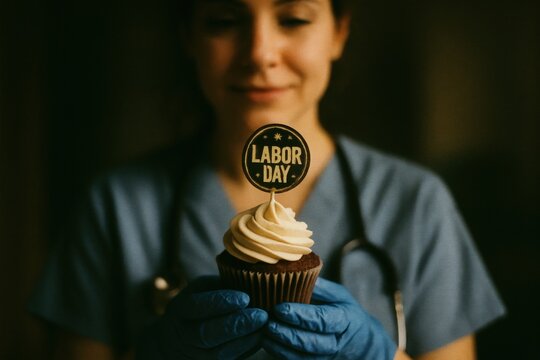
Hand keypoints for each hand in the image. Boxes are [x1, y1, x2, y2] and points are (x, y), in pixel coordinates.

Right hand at [136, 275, 267, 359]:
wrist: (177, 339)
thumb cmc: (198, 304)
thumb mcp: (202, 289)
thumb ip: (221, 285)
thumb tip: (252, 280)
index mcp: (182, 309)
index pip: (198, 306)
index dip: (221, 302)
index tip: (245, 297)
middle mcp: (185, 335)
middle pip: (207, 334)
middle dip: (237, 325)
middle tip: (261, 315)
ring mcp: (196, 354)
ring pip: (220, 352)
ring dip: (246, 340)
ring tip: (265, 326)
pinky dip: (247, 349)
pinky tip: (261, 336)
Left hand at [262, 277, 396, 359]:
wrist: (360, 342)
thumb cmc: (343, 312)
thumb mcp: (338, 295)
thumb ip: (319, 286)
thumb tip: (297, 272)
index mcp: (345, 320)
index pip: (322, 320)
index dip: (301, 316)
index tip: (281, 308)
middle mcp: (336, 343)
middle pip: (311, 343)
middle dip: (288, 334)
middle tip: (268, 322)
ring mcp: (326, 358)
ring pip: (302, 357)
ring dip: (280, 346)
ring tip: (263, 332)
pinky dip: (280, 354)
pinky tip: (266, 342)